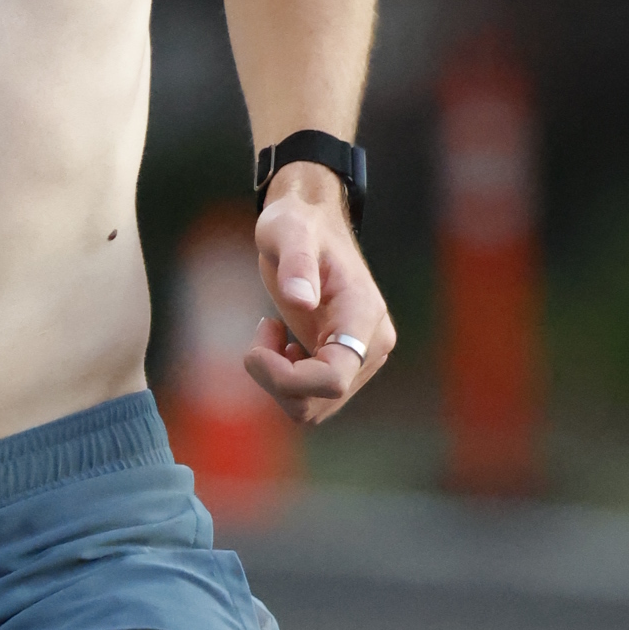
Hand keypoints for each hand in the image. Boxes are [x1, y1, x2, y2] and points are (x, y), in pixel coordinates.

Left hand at [246, 170, 394, 424]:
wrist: (311, 221)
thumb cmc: (297, 222)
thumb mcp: (287, 231)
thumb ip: (296, 262)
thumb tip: (301, 299)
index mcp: (363, 315)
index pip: (333, 379)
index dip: (286, 378)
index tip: (256, 345)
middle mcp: (372, 345)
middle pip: (320, 401)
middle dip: (276, 379)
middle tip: (263, 330)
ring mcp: (361, 358)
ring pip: (314, 408)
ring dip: (279, 381)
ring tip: (272, 334)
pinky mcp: (345, 364)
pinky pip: (312, 399)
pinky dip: (286, 381)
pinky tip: (281, 344)